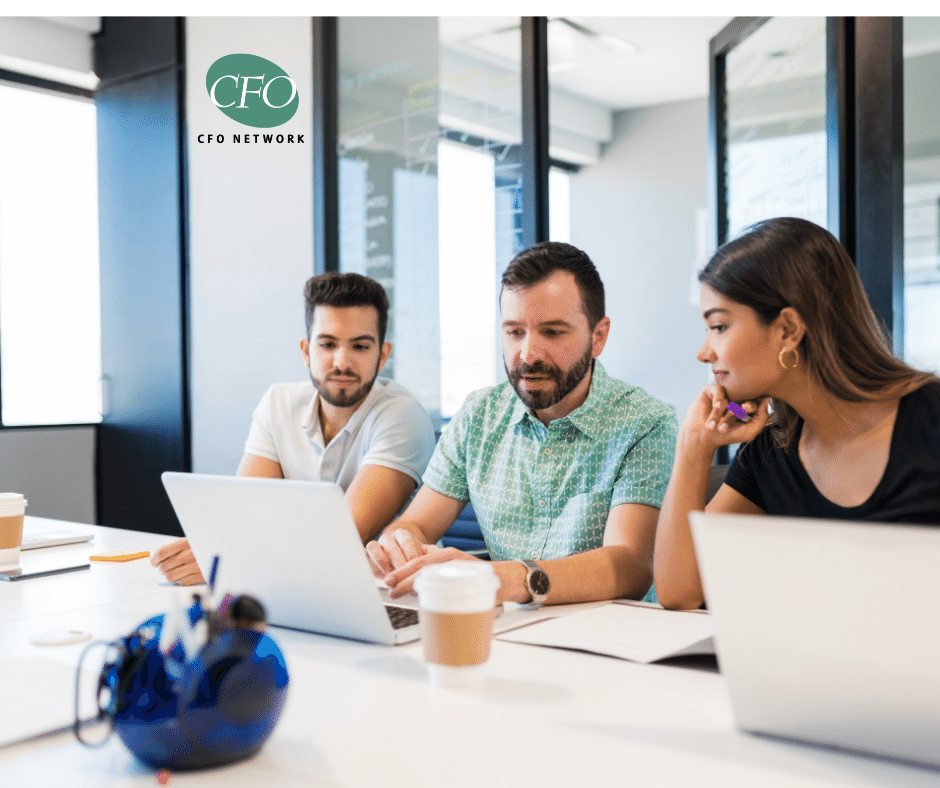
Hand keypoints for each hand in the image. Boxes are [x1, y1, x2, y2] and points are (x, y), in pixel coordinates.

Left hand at [150, 538, 205, 584]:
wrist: (226, 551)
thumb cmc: (206, 546)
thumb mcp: (192, 541)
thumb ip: (177, 546)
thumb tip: (160, 552)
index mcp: (187, 543)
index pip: (162, 553)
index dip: (155, 559)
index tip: (155, 562)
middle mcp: (190, 554)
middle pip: (164, 566)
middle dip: (162, 569)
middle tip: (165, 568)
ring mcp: (196, 566)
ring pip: (171, 577)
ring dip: (170, 576)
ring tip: (174, 572)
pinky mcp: (200, 577)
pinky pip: (182, 582)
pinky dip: (181, 580)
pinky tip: (186, 575)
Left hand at [366, 528, 480, 597]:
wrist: (505, 578)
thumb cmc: (477, 580)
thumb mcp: (453, 575)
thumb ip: (437, 578)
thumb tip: (416, 590)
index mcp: (443, 556)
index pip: (417, 559)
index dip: (401, 569)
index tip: (388, 580)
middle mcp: (449, 555)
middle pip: (419, 562)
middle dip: (401, 574)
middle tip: (387, 584)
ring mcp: (457, 562)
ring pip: (429, 569)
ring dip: (411, 580)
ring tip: (398, 590)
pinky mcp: (467, 571)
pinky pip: (446, 577)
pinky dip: (432, 585)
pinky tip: (422, 592)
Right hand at [680, 385, 770, 451]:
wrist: (703, 437)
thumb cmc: (726, 435)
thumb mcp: (749, 431)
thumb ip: (762, 418)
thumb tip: (767, 399)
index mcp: (746, 404)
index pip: (757, 398)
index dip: (754, 405)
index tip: (747, 413)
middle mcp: (736, 396)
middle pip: (746, 394)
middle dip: (740, 409)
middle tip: (735, 417)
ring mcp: (723, 393)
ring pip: (731, 395)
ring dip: (726, 412)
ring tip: (718, 427)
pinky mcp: (710, 390)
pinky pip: (719, 390)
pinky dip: (718, 401)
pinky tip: (715, 409)